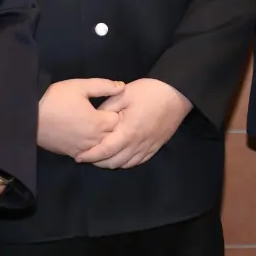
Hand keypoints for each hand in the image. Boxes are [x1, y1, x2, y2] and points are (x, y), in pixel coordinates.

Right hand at [38, 78, 125, 157]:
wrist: (29, 115)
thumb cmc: (55, 98)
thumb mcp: (81, 86)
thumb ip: (104, 86)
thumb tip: (122, 87)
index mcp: (98, 122)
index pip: (120, 120)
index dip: (118, 112)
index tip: (114, 106)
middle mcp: (93, 139)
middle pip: (114, 136)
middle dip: (114, 126)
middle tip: (108, 115)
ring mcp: (83, 149)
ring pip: (103, 148)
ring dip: (104, 138)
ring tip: (99, 127)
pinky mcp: (72, 154)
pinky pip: (90, 155)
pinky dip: (93, 148)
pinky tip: (89, 138)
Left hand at [75, 78, 192, 169]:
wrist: (177, 93)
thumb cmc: (150, 91)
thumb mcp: (124, 94)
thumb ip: (106, 108)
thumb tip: (93, 120)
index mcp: (128, 131)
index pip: (105, 151)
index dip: (90, 156)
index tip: (78, 155)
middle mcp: (138, 143)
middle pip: (114, 162)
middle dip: (98, 162)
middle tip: (87, 157)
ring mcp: (148, 147)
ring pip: (126, 164)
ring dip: (111, 163)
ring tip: (100, 158)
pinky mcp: (156, 146)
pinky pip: (138, 161)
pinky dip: (126, 163)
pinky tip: (119, 157)